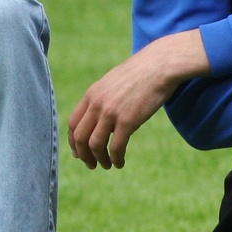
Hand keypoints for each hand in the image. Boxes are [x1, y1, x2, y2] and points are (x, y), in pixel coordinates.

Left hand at [67, 30, 209, 169]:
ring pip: (95, 145)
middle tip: (91, 164)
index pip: (73, 123)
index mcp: (91, 94)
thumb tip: (99, 119)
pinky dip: (115, 159)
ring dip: (99, 159)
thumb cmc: (139, 74)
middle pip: (80, 137)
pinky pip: (115, 147)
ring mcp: (111, 112)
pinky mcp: (127, 120)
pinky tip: (120, 162)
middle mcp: (97, 104)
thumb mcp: (112, 83)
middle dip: (83, 155)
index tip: (79, 152)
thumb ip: (102, 99)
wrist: (159, 66)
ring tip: (106, 165)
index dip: (73, 142)